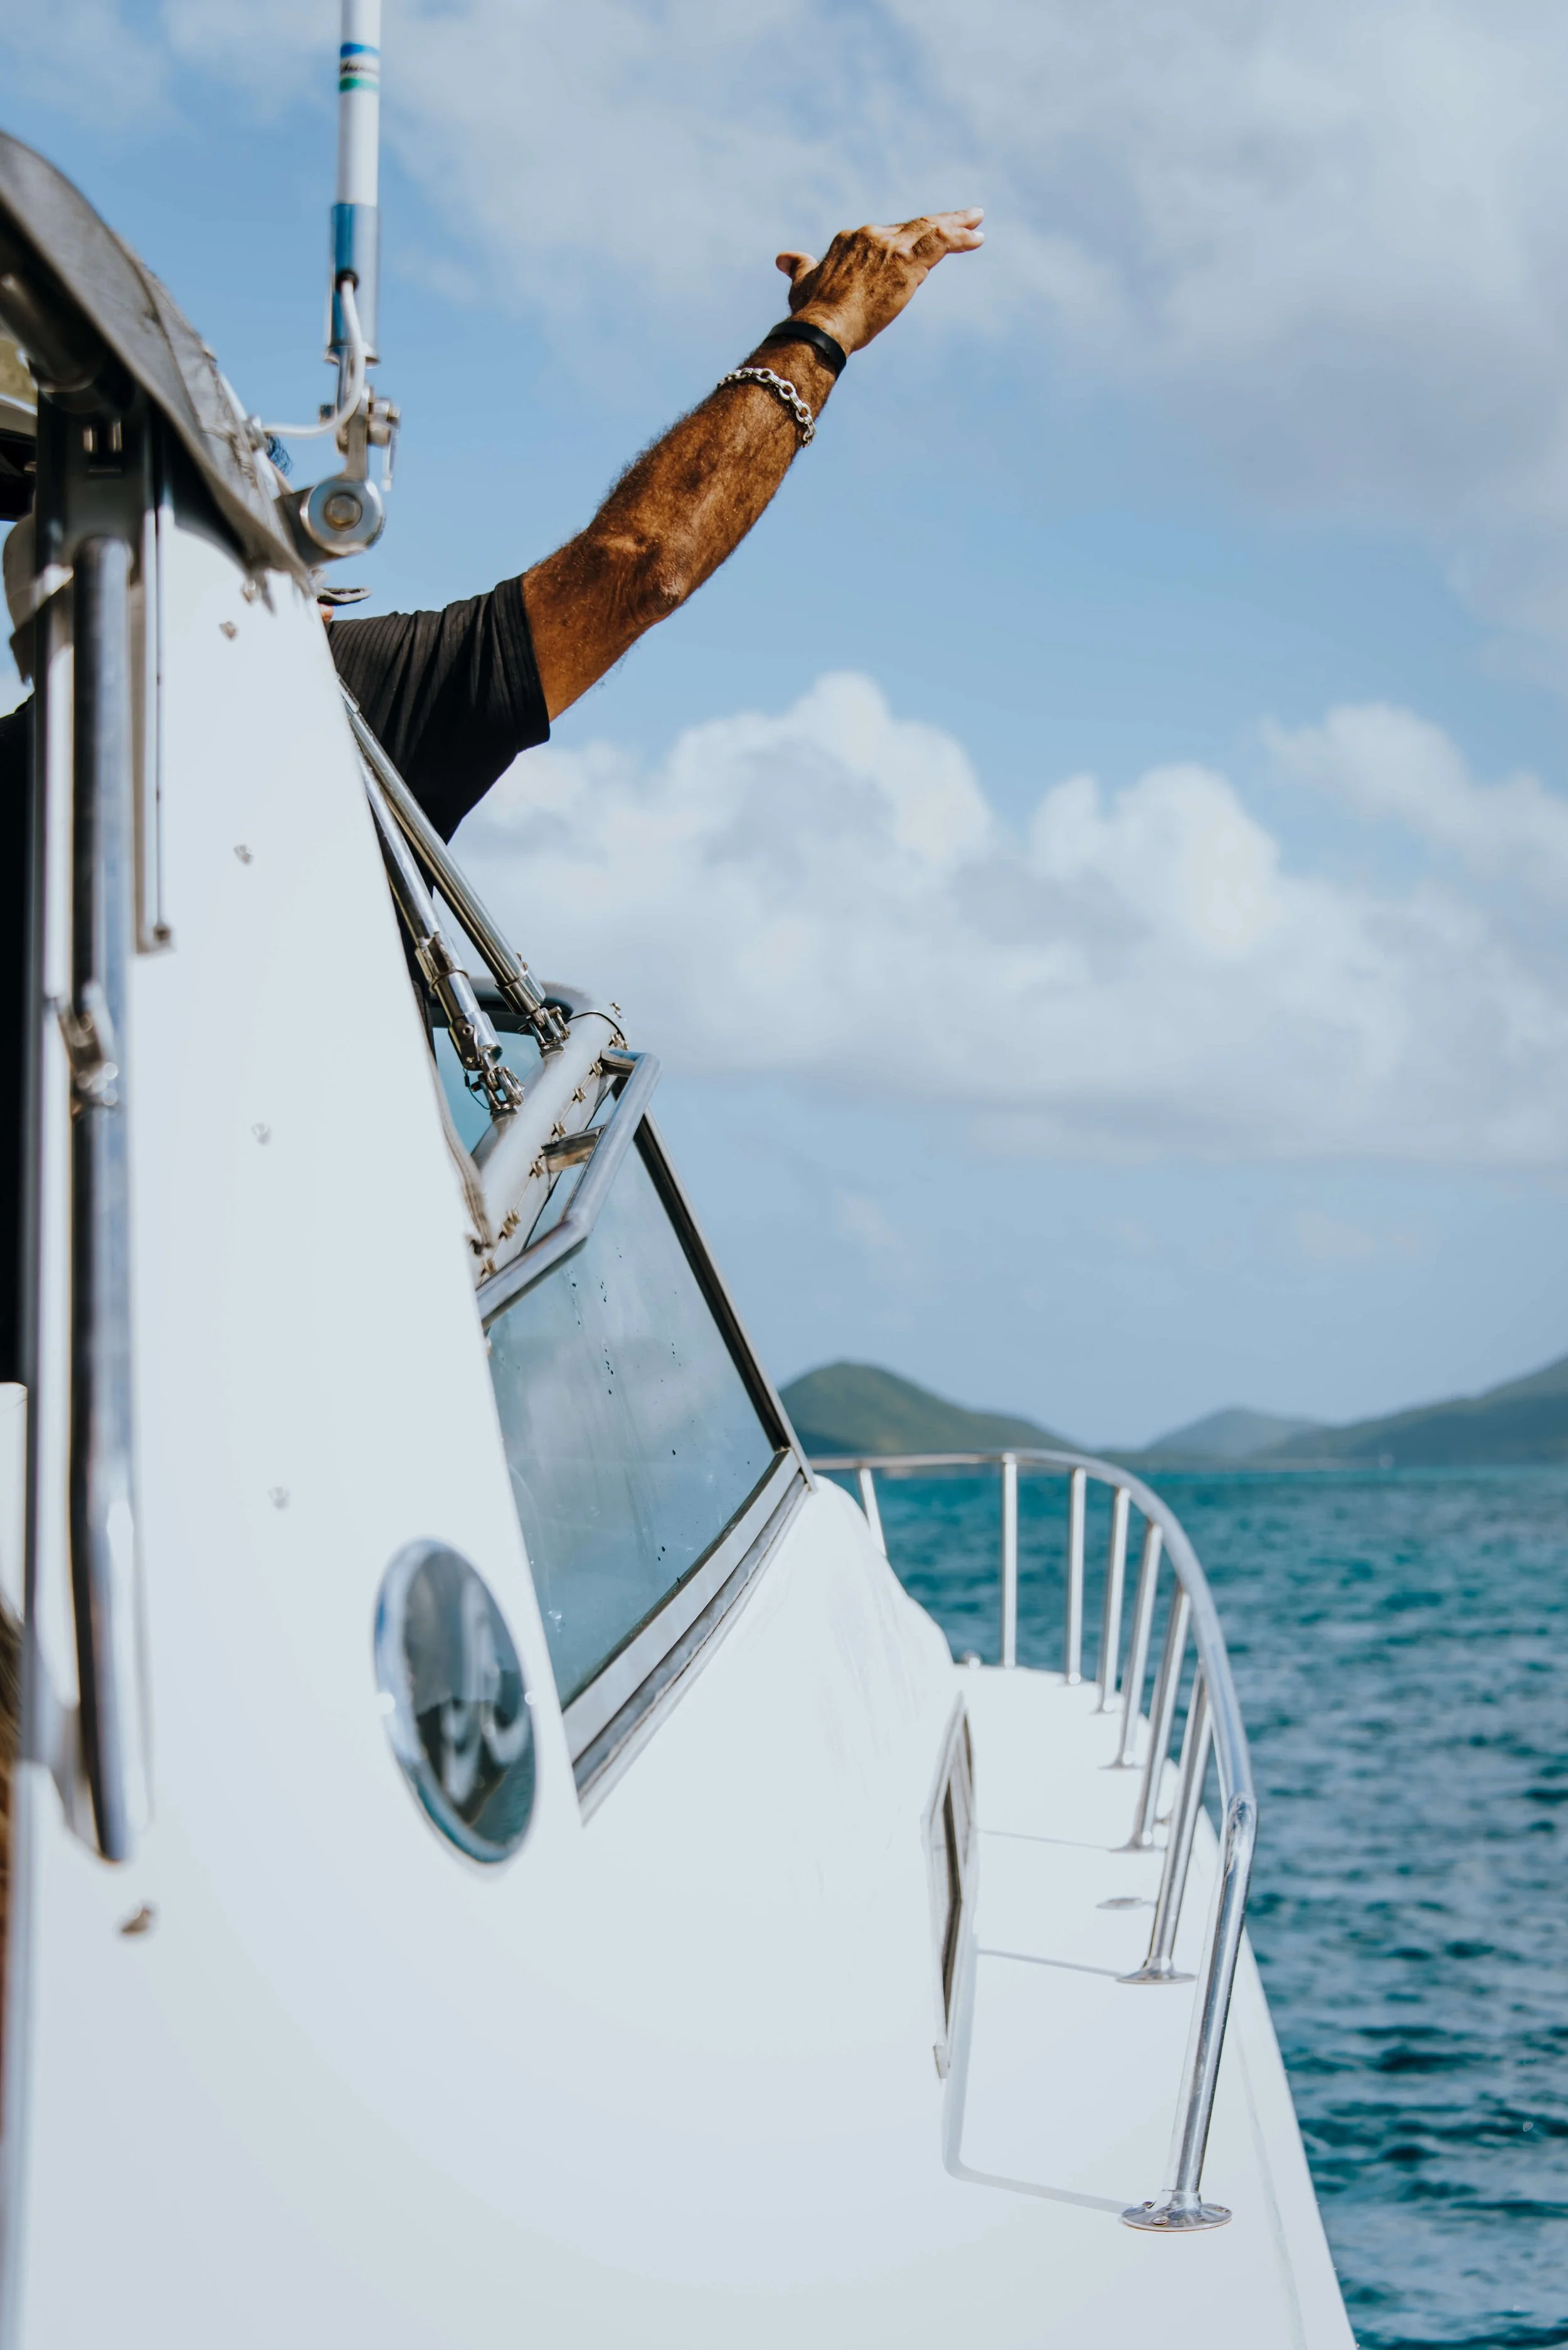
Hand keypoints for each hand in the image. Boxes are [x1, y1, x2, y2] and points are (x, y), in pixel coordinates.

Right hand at [774, 209, 983, 355]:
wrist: (823, 327)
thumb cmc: (811, 313)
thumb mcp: (802, 283)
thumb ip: (800, 267)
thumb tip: (784, 258)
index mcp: (850, 240)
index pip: (885, 236)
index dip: (906, 238)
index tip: (920, 240)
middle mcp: (871, 235)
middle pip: (912, 226)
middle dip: (940, 221)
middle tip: (965, 217)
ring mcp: (890, 247)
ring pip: (930, 228)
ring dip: (957, 223)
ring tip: (977, 219)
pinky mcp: (907, 262)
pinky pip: (941, 242)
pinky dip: (961, 237)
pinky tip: (978, 237)